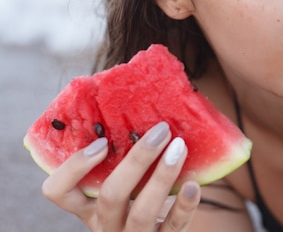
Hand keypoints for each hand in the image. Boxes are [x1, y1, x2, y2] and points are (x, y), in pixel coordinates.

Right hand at [42, 121, 201, 231]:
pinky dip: (185, 205)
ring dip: (162, 177)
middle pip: (110, 196)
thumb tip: (135, 94)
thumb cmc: (139, 197)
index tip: (101, 142)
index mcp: (88, 206)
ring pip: (142, 212)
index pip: (58, 191)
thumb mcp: (122, 183)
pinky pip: (173, 227)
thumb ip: (120, 155)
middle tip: (160, 131)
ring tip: (180, 147)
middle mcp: (104, 224)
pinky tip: (194, 184)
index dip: (74, 167)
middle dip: (136, 161)